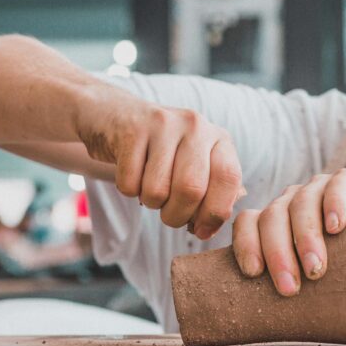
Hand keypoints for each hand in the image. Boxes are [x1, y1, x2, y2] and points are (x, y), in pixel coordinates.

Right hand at [76, 83, 243, 239]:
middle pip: (191, 189)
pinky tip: (133, 173)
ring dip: (152, 203)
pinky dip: (129, 190)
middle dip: (177, 216)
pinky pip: (129, 183)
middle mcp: (196, 126)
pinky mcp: (132, 130)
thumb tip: (208, 228)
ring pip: (157, 191)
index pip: (228, 178)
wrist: (117, 116)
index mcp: (218, 138)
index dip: (215, 211)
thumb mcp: (197, 164)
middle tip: (169, 215)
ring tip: (150, 187)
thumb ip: (211, 194)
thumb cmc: (164, 153)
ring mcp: (164, 124)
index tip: (201, 229)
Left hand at [232, 169, 345, 295]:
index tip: (253, 273)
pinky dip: (334, 203)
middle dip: (278, 252)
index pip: (248, 221)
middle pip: (273, 215)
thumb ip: (289, 288)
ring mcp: (321, 188)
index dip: (246, 243)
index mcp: (276, 221)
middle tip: (289, 288)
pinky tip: (337, 227)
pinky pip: (338, 184)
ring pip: (301, 201)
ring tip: (315, 267)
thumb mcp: (312, 280)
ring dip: (305, 235)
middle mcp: (293, 200)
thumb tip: (257, 323)